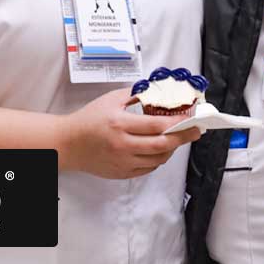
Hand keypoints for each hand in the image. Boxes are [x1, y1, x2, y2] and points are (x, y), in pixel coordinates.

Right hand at [57, 88, 200, 178]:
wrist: (68, 143)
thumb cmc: (88, 119)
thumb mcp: (111, 99)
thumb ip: (136, 94)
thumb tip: (158, 90)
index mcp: (120, 124)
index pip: (158, 126)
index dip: (179, 123)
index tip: (192, 119)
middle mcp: (122, 145)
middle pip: (162, 146)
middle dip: (183, 138)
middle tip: (195, 132)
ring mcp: (122, 161)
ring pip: (157, 160)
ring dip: (171, 149)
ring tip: (176, 139)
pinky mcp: (121, 172)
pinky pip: (147, 169)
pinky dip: (157, 160)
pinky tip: (159, 150)